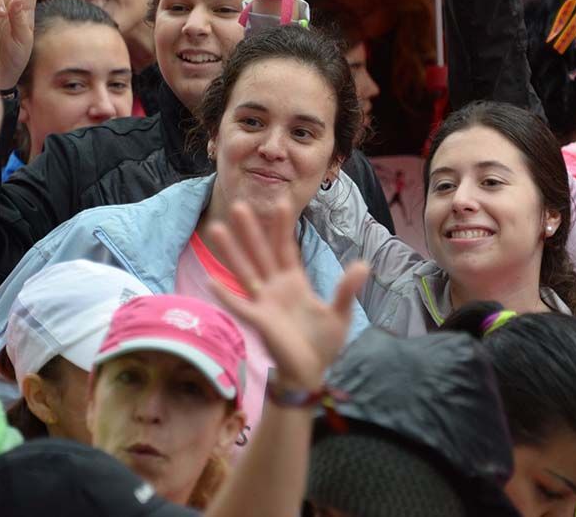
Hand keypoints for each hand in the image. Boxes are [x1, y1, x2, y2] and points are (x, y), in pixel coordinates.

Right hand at [207, 200, 369, 391]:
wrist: (312, 373)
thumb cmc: (323, 344)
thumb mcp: (341, 314)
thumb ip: (346, 289)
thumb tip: (364, 264)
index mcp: (294, 282)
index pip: (286, 248)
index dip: (282, 227)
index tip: (281, 202)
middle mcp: (275, 288)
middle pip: (261, 253)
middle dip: (251, 230)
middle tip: (238, 204)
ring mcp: (264, 303)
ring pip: (245, 271)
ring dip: (232, 252)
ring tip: (216, 229)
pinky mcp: (259, 322)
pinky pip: (239, 306)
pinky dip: (225, 294)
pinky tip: (211, 280)